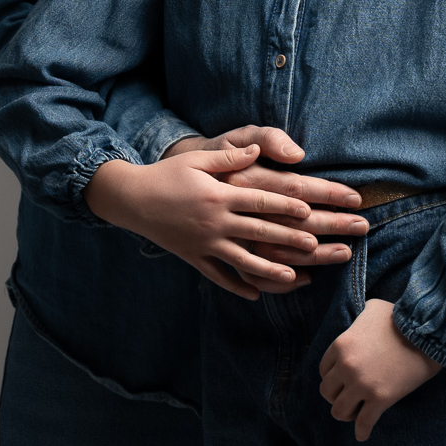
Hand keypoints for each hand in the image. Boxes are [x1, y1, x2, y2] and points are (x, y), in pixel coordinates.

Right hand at [83, 142, 323, 299]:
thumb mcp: (197, 160)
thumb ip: (229, 158)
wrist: (132, 199)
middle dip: (287, 238)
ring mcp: (204, 243)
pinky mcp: (193, 257)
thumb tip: (257, 151)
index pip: (258, 201)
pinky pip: (218, 276)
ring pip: (242, 260)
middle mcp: (214, 222)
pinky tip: (255, 294)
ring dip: (268, 269)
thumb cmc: (167, 174)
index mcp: (218, 195)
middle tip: (313, 245)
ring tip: (292, 276)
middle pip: (257, 231)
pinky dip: (236, 286)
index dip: (284, 205)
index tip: (307, 211)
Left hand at [319, 298, 441, 440]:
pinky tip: (363, 435)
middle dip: (336, 395)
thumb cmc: (401, 317)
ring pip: (339, 411)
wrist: (427, 331)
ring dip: (346, 413)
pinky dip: (362, 431)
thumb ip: (357, 319)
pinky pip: (363, 423)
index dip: (332, 376)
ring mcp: (362, 384)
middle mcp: (347, 366)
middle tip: (348, 395)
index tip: (341, 380)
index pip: (323, 370)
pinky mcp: (381, 398)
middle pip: (327, 392)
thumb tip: (357, 325)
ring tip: (355, 412)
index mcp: (341, 345)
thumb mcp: (372, 308)